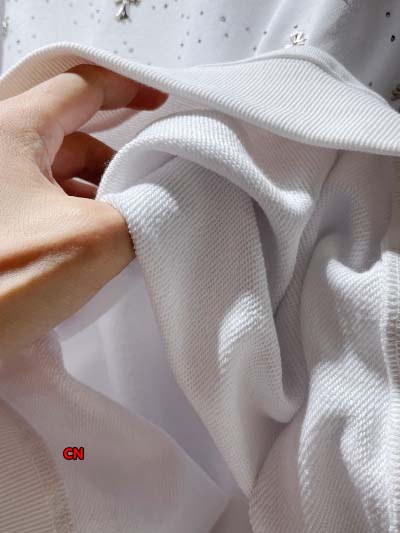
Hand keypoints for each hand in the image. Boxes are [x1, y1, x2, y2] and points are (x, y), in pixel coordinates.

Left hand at [0, 64, 167, 353]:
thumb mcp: (94, 240)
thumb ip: (144, 212)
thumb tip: (162, 204)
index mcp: (10, 130)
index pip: (80, 87)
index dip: (127, 90)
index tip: (158, 102)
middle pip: (70, 134)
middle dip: (115, 159)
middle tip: (147, 184)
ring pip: (54, 171)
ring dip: (93, 192)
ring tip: (122, 223)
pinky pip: (38, 199)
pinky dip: (70, 211)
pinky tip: (89, 241)